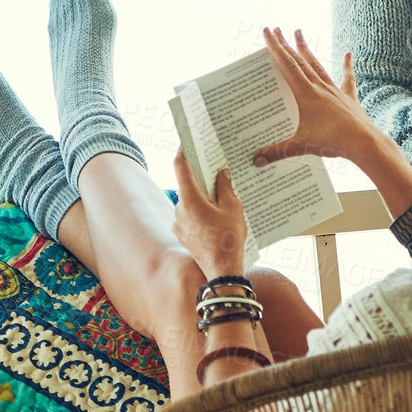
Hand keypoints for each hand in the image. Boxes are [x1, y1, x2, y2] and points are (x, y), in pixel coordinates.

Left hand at [172, 146, 247, 277]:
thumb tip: (221, 173)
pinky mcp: (182, 233)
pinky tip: (217, 217)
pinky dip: (201, 212)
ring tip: (223, 200)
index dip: (182, 151)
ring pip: (190, 201)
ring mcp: (178, 222)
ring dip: (204, 197)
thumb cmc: (228, 239)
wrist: (221, 270)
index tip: (186, 141)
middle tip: (218, 172)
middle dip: (202, 178)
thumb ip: (225, 187)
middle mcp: (179, 208)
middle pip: (188, 184)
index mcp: (190, 198)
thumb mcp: (233, 208)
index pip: (180, 166)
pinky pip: (190, 215)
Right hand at [253, 27, 379, 165]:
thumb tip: (255, 160)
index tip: (268, 32)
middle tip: (276, 28)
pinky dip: (347, 66)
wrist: (364, 143)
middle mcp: (320, 87)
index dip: (275, 48)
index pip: (287, 65)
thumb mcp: (301, 146)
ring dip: (307, 50)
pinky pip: (347, 79)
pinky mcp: (349, 98)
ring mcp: (335, 91)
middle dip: (286, 44)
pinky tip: (348, 54)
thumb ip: (276, 152)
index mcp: (306, 94)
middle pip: (300, 60)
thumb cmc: (333, 142)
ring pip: (318, 65)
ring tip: (299, 33)